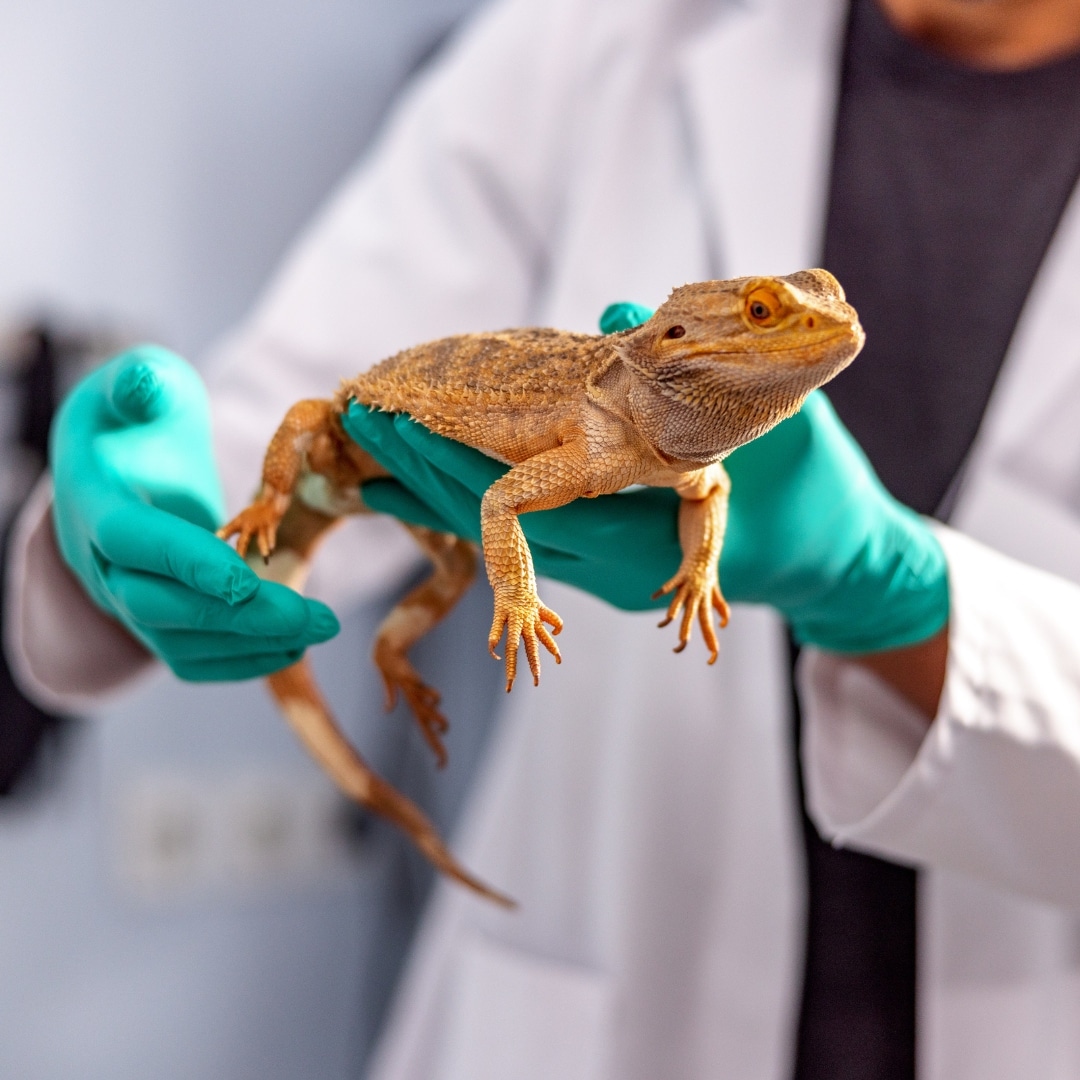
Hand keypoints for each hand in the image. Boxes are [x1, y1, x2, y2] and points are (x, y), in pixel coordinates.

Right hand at [50, 346, 338, 680]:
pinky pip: (192, 659)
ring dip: (253, 643)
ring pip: (180, 642)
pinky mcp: (157, 623)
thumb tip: (147, 381)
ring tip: (320, 628)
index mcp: (95, 504)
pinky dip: (242, 661)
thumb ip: (141, 383)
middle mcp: (103, 565)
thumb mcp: (137, 388)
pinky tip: (293, 646)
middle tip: (316, 617)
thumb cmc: (136, 422)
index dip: (186, 562)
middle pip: (160, 607)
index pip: (132, 542)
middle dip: (240, 616)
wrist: (112, 472)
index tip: (247, 576)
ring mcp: (127, 601)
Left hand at [342, 305, 947, 655]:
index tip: (394, 419)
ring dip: (437, 490)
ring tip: (379, 451)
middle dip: (420, 469)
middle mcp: (602, 564)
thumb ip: (692, 372)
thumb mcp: (761, 420)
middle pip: (489, 523)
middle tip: (359, 421)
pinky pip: (523, 534)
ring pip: (499, 536)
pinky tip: (441, 478)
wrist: (829, 561)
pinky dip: (478, 504)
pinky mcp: (602, 564)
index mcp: (635, 533)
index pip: (520, 499)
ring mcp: (598, 572)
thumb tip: (608, 312)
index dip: (449, 458)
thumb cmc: (809, 491)